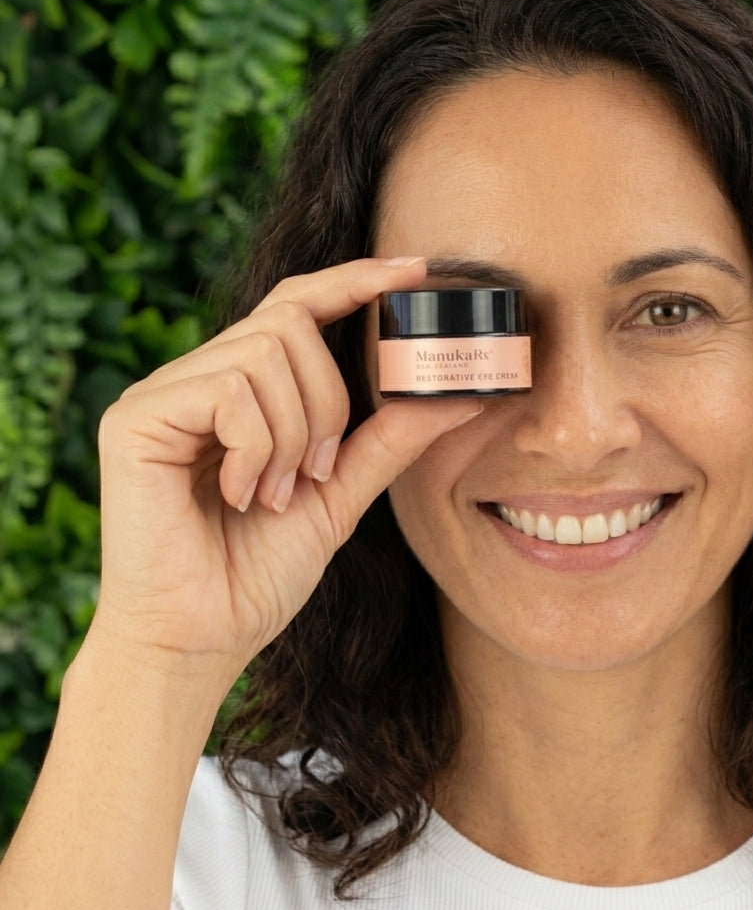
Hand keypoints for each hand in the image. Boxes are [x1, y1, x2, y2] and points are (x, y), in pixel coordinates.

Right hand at [90, 257, 479, 680]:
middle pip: (290, 321)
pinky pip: (230, 389)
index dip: (355, 280)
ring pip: (266, 352)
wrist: (202, 638)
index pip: (298, 306)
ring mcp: (161, 394)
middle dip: (328, 397)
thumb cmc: (258, 572)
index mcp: (240, 391)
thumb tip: (461, 394)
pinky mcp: (134, 417)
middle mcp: (197, 378)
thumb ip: (390, 438)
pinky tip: (242, 493)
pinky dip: (259, 446)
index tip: (416, 271)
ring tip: (275, 492)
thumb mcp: (340, 494)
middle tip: (318, 470)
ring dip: (296, 432)